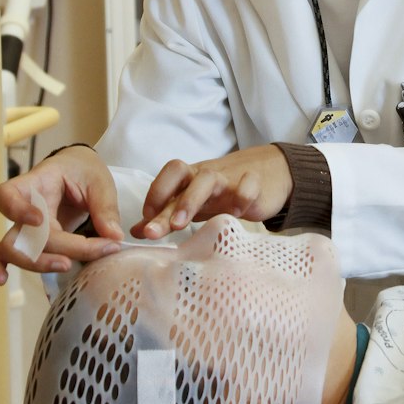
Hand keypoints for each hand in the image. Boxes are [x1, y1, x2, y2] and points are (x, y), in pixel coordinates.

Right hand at [0, 146, 123, 283]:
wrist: (78, 170)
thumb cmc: (84, 171)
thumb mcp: (99, 182)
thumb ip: (105, 208)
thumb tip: (113, 238)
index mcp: (37, 183)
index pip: (8, 193)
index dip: (16, 209)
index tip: (39, 220)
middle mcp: (24, 206)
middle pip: (20, 233)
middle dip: (50, 249)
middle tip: (77, 255)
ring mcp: (24, 225)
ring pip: (12, 249)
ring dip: (36, 263)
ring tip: (64, 266)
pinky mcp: (31, 239)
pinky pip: (6, 254)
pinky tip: (3, 279)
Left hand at [133, 145, 293, 238]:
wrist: (268, 172)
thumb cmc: (223, 191)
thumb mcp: (194, 202)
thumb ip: (166, 215)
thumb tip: (135, 231)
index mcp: (189, 178)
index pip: (167, 175)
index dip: (154, 194)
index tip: (146, 224)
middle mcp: (205, 175)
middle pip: (181, 174)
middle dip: (166, 204)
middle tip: (154, 231)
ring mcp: (229, 178)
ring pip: (207, 178)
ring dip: (191, 200)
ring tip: (183, 226)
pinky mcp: (254, 184)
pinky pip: (248, 183)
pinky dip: (241, 195)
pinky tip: (236, 212)